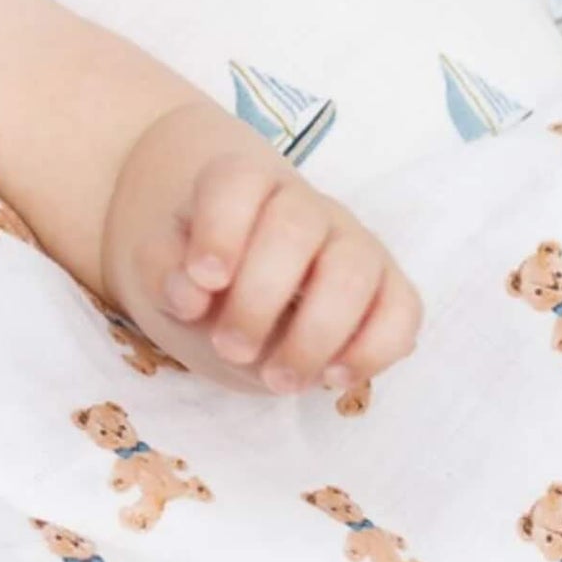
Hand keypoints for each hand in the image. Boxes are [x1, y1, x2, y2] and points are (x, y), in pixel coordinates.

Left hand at [156, 153, 421, 394]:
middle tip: (229, 348)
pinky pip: (402, 309)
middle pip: (296, 228)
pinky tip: (331, 378)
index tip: (205, 280)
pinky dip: (374, 348)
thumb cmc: (192, 266)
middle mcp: (302, 206)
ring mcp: (350, 244)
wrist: (230, 277)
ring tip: (276, 380)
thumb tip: (190, 293)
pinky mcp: (385, 288)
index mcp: (240, 185)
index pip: (239, 181)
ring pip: (354, 269)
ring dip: (317, 334)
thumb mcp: (158, 265)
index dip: (222, 228)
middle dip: (260, 298)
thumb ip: (163, 268)